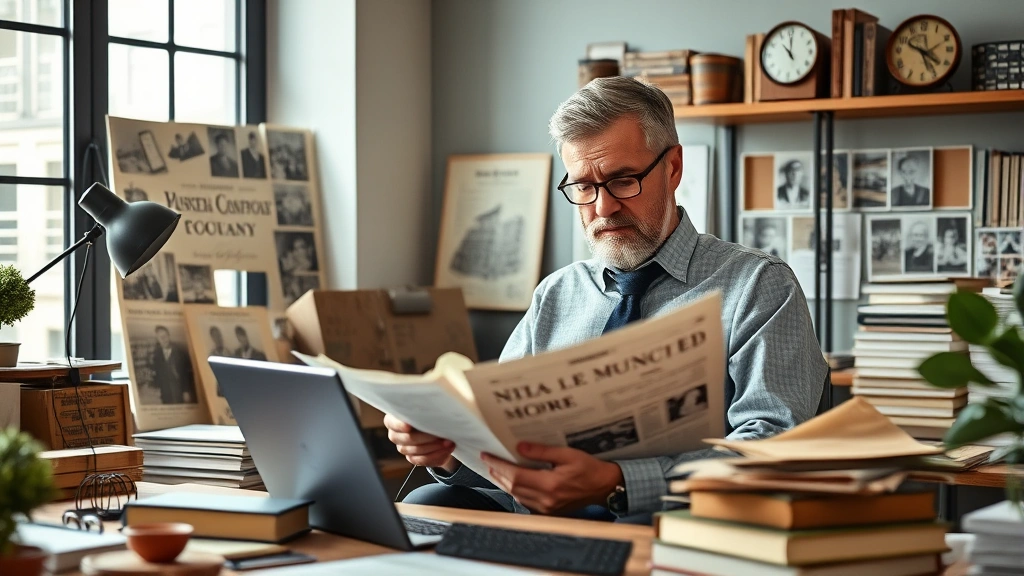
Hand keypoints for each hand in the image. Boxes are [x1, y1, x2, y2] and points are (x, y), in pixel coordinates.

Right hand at [383, 414, 455, 470]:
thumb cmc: (429, 416)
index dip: (399, 425)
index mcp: (394, 420)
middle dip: (426, 437)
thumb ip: (424, 409)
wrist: (437, 431)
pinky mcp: (412, 458)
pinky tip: (446, 449)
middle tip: (440, 434)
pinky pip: (422, 460)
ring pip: (416, 451)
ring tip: (448, 442)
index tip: (409, 426)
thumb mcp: (426, 409)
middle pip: (407, 439)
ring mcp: (403, 448)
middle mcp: (395, 435)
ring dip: (434, 447)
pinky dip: (436, 455)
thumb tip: (433, 409)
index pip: (391, 423)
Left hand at [481, 442, 623, 514]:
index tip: (487, 456)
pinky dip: (515, 491)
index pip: (516, 475)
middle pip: (512, 487)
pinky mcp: (549, 511)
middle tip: (488, 460)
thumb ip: (542, 451)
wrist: (604, 487)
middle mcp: (546, 499)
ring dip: (504, 482)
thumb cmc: (589, 469)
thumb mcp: (567, 454)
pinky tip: (512, 481)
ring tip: (496, 469)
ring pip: (516, 496)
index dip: (499, 465)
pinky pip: (525, 502)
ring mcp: (547, 508)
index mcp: (551, 484)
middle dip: (497, 473)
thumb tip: (520, 447)